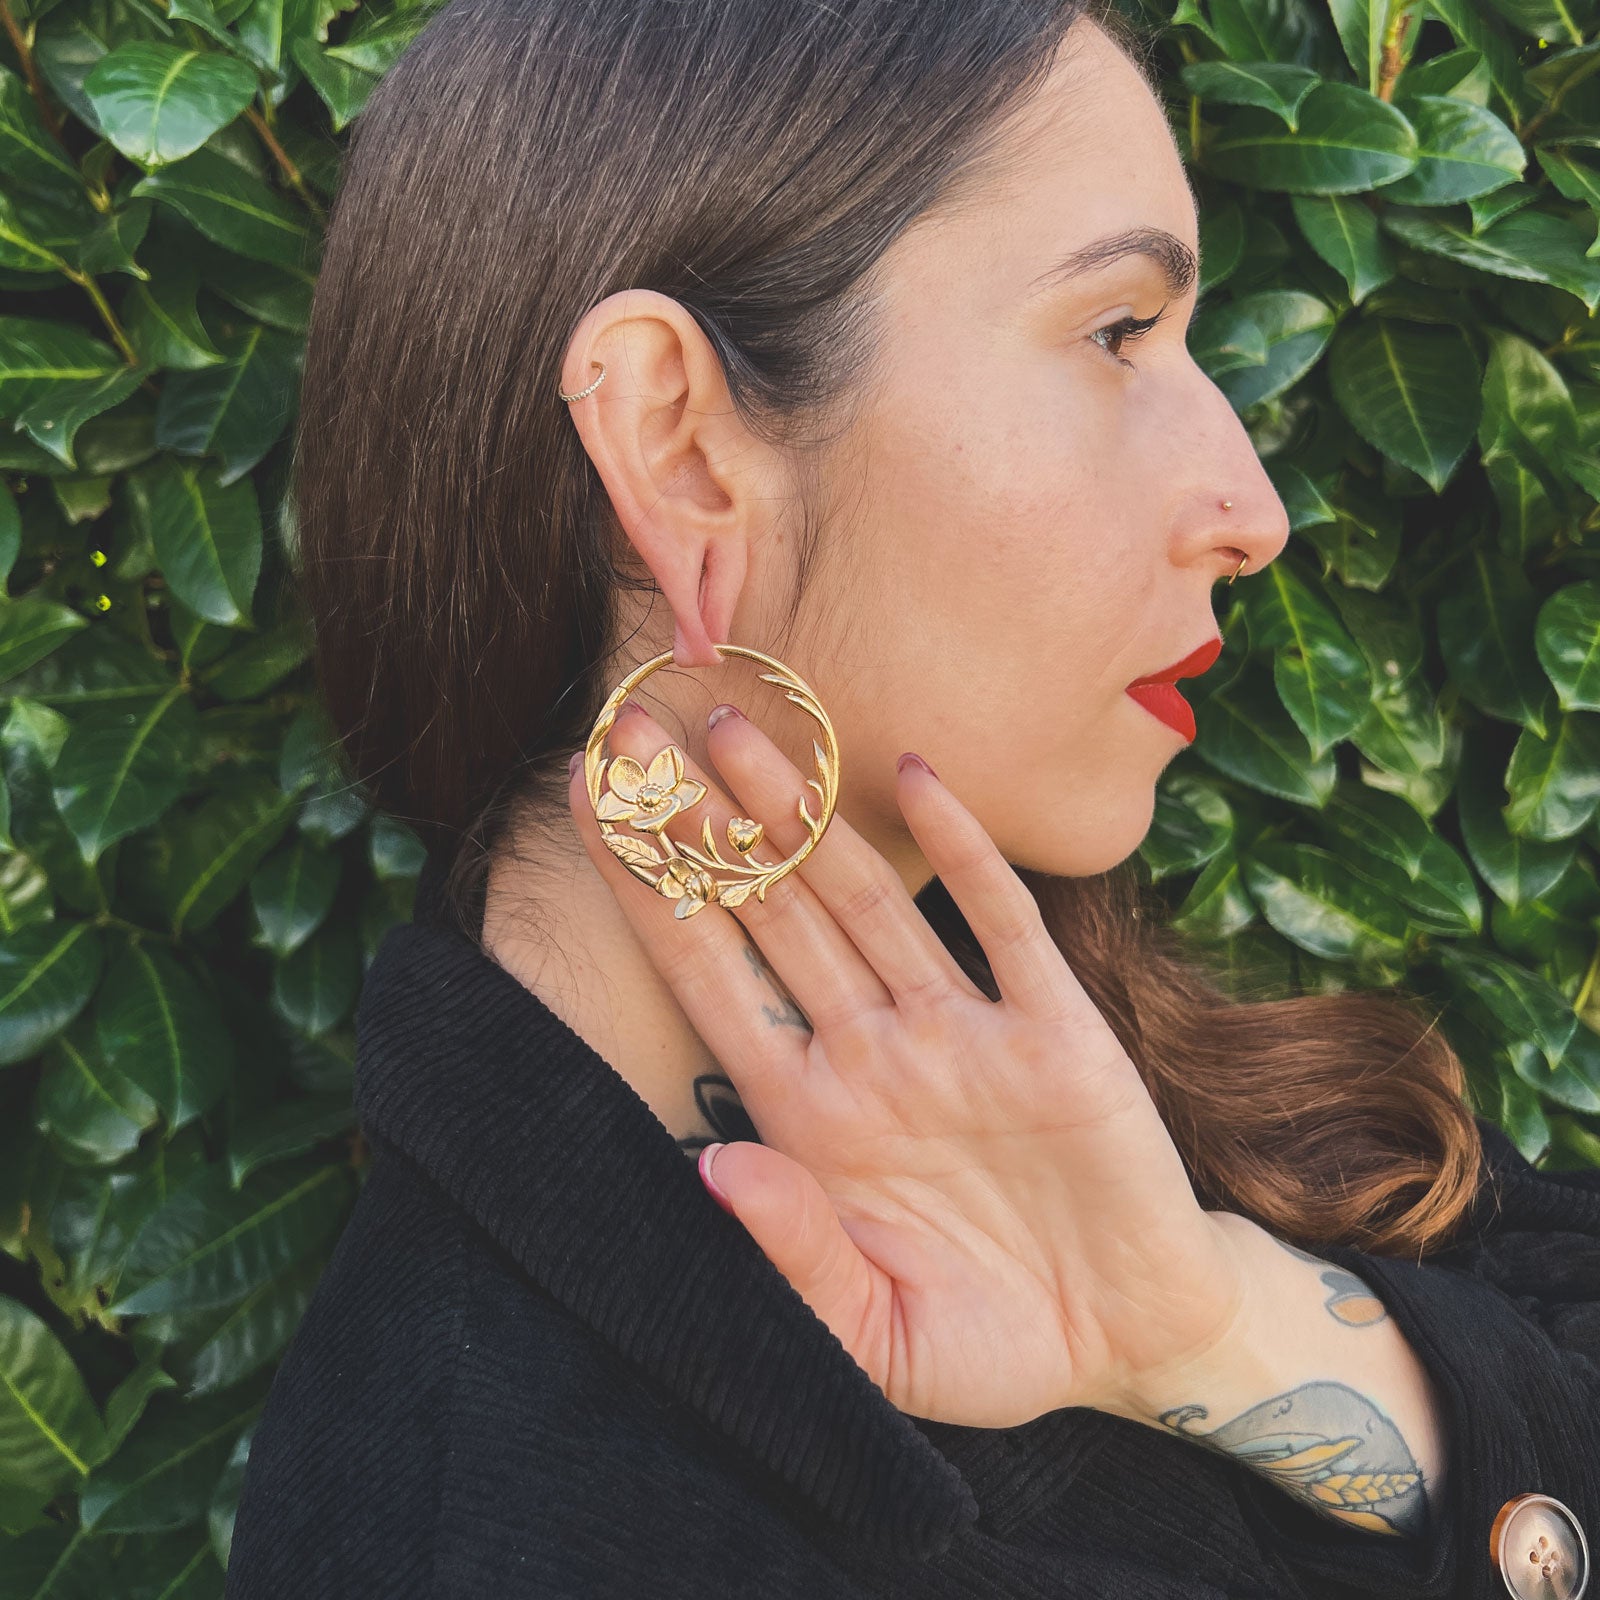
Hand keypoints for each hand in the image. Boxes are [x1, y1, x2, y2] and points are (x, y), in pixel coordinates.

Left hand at [565, 699, 1248, 1429]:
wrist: (1125, 1337)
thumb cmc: (985, 1343)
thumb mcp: (876, 1334)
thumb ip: (794, 1253)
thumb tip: (712, 1169)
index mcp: (809, 1114)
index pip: (706, 978)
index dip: (647, 894)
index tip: (594, 809)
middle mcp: (870, 1051)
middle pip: (769, 910)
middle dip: (704, 822)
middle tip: (637, 725)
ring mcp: (960, 1029)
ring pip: (863, 895)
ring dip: (802, 812)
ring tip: (735, 728)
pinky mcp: (1053, 1028)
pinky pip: (1000, 921)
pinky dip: (962, 849)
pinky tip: (912, 778)